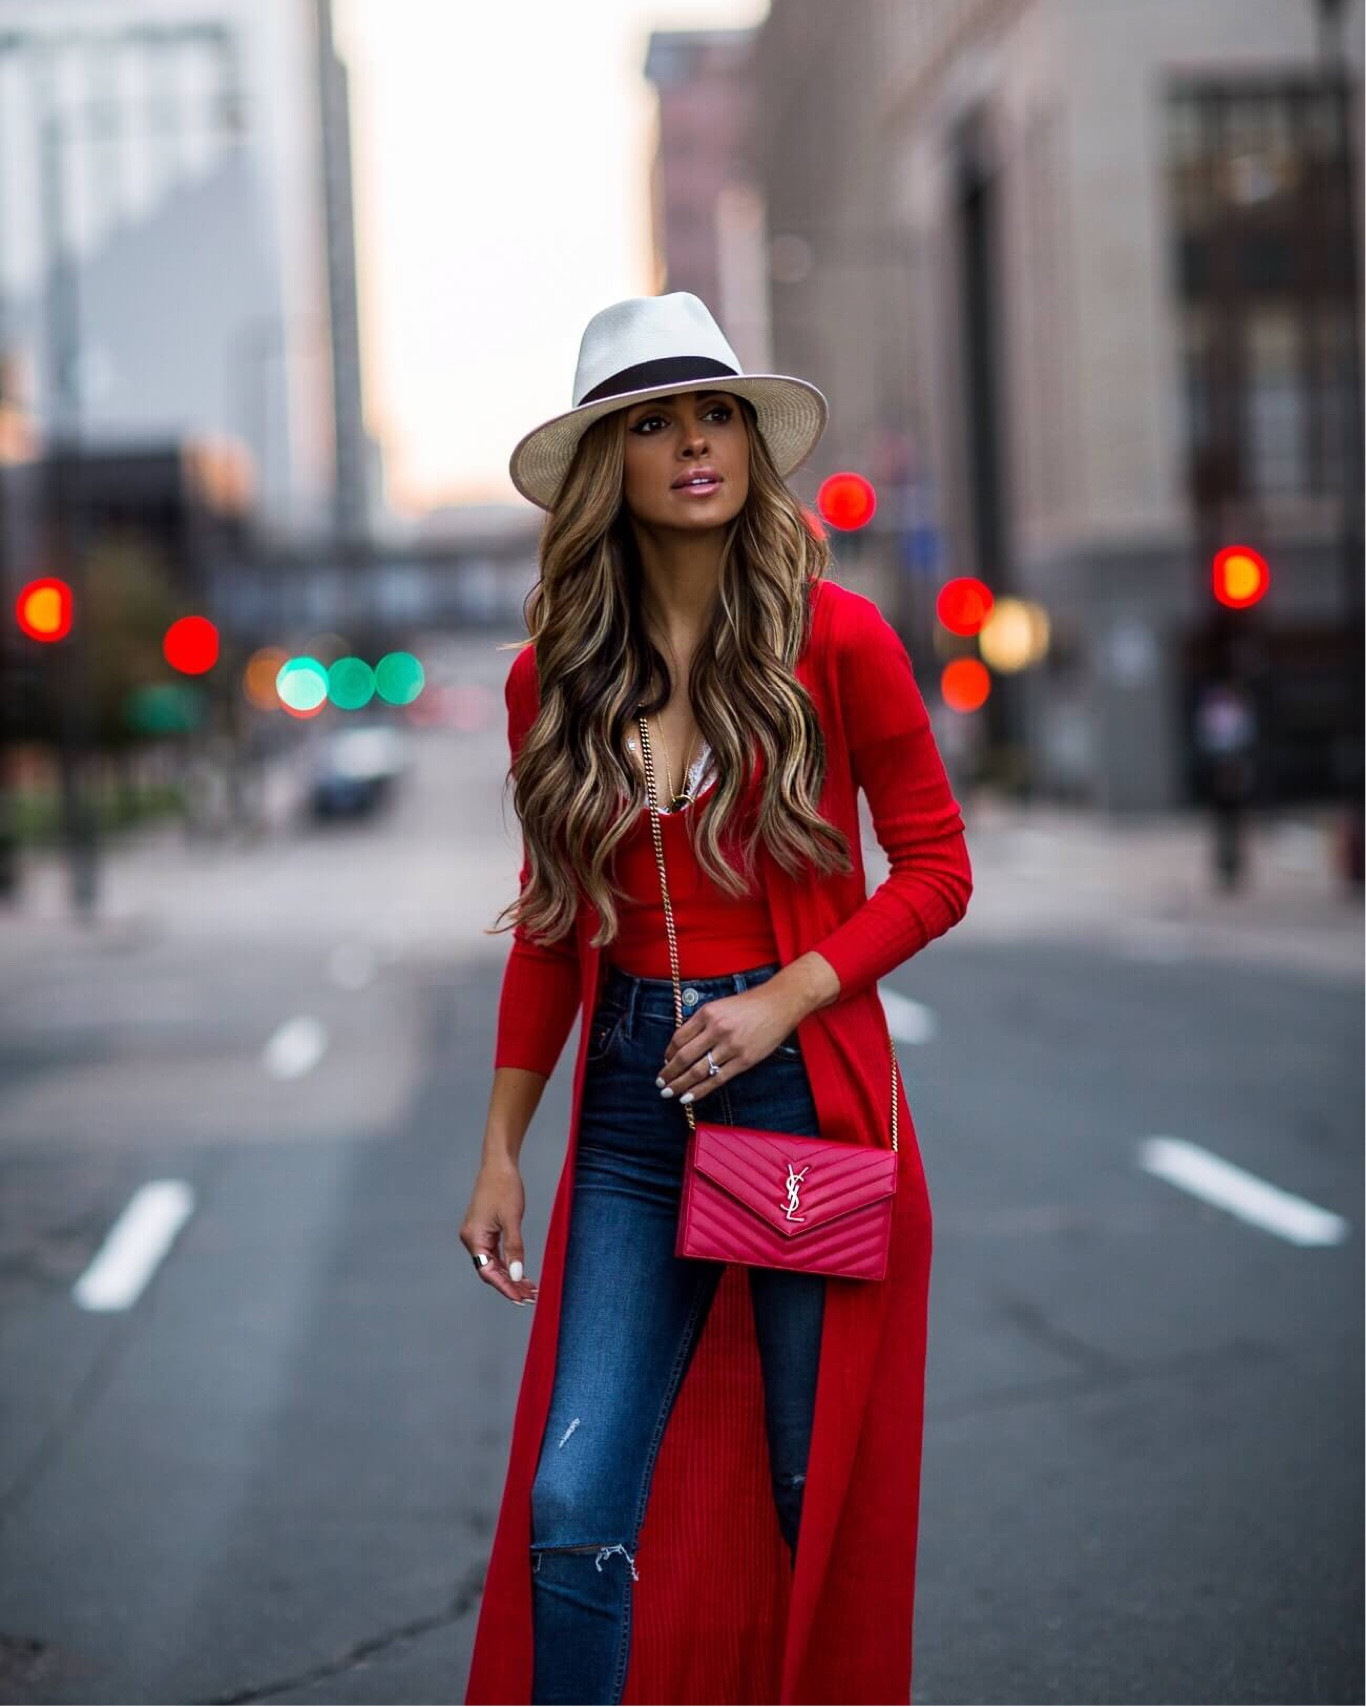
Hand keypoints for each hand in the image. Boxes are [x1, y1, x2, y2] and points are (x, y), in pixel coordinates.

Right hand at [460, 1158, 537, 1304]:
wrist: (499, 1164)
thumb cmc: (504, 1187)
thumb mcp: (512, 1219)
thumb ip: (514, 1248)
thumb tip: (517, 1275)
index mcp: (474, 1238)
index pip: (488, 1272)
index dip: (505, 1287)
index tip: (520, 1299)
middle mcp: (471, 1239)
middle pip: (490, 1270)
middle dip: (510, 1284)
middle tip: (531, 1296)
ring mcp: (477, 1234)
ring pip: (493, 1263)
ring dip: (511, 1275)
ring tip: (530, 1288)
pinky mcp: (484, 1230)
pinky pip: (495, 1253)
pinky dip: (508, 1263)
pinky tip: (521, 1271)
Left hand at [657, 981, 805, 1107]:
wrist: (779, 1004)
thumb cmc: (749, 1004)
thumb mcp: (720, 1005)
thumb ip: (701, 1023)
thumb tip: (682, 1046)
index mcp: (707, 1013)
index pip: (679, 1038)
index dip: (668, 1054)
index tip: (664, 1062)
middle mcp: (716, 1029)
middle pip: (684, 1057)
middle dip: (669, 1073)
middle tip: (660, 1083)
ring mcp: (731, 1046)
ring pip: (698, 1071)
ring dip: (680, 1085)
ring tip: (669, 1092)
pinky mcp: (744, 1060)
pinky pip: (717, 1079)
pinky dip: (700, 1090)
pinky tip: (688, 1097)